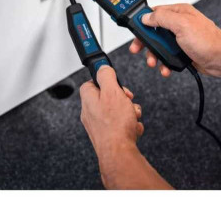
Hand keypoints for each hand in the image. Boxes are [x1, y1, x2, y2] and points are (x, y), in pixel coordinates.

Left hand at [80, 66, 143, 181]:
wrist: (118, 153)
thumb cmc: (115, 124)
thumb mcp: (113, 92)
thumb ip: (106, 76)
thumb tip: (102, 67)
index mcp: (88, 99)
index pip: (91, 83)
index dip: (105, 81)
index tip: (116, 83)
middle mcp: (90, 113)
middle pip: (107, 97)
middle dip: (123, 99)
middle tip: (128, 101)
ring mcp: (98, 126)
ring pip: (116, 111)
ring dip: (129, 112)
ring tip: (132, 117)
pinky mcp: (107, 136)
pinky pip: (120, 125)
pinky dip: (129, 125)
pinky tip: (132, 128)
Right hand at [129, 3, 220, 77]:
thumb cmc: (208, 41)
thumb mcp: (182, 24)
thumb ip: (162, 18)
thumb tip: (146, 17)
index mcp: (178, 13)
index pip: (154, 13)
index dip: (142, 22)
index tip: (135, 31)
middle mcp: (179, 24)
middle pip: (153, 32)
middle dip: (145, 43)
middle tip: (137, 50)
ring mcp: (180, 39)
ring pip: (159, 46)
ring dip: (154, 56)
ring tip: (154, 63)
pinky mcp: (182, 52)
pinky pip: (167, 57)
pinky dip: (164, 64)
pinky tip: (166, 68)